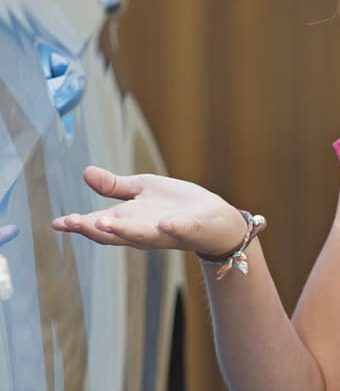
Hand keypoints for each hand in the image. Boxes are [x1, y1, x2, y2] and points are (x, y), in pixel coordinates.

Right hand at [51, 166, 246, 254]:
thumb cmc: (175, 205)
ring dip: (125, 230)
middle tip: (72, 223)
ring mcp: (167, 231)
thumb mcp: (143, 190)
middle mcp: (144, 230)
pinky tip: (165, 222)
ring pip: (143, 235)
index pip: (100, 224)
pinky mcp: (192, 228)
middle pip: (116, 233)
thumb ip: (115, 186)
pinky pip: (182, 229)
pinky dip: (174, 228)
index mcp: (131, 220)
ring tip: (103, 223)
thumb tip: (85, 172)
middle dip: (94, 228)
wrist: (213, 218)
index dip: (79, 224)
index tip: (57, 223)